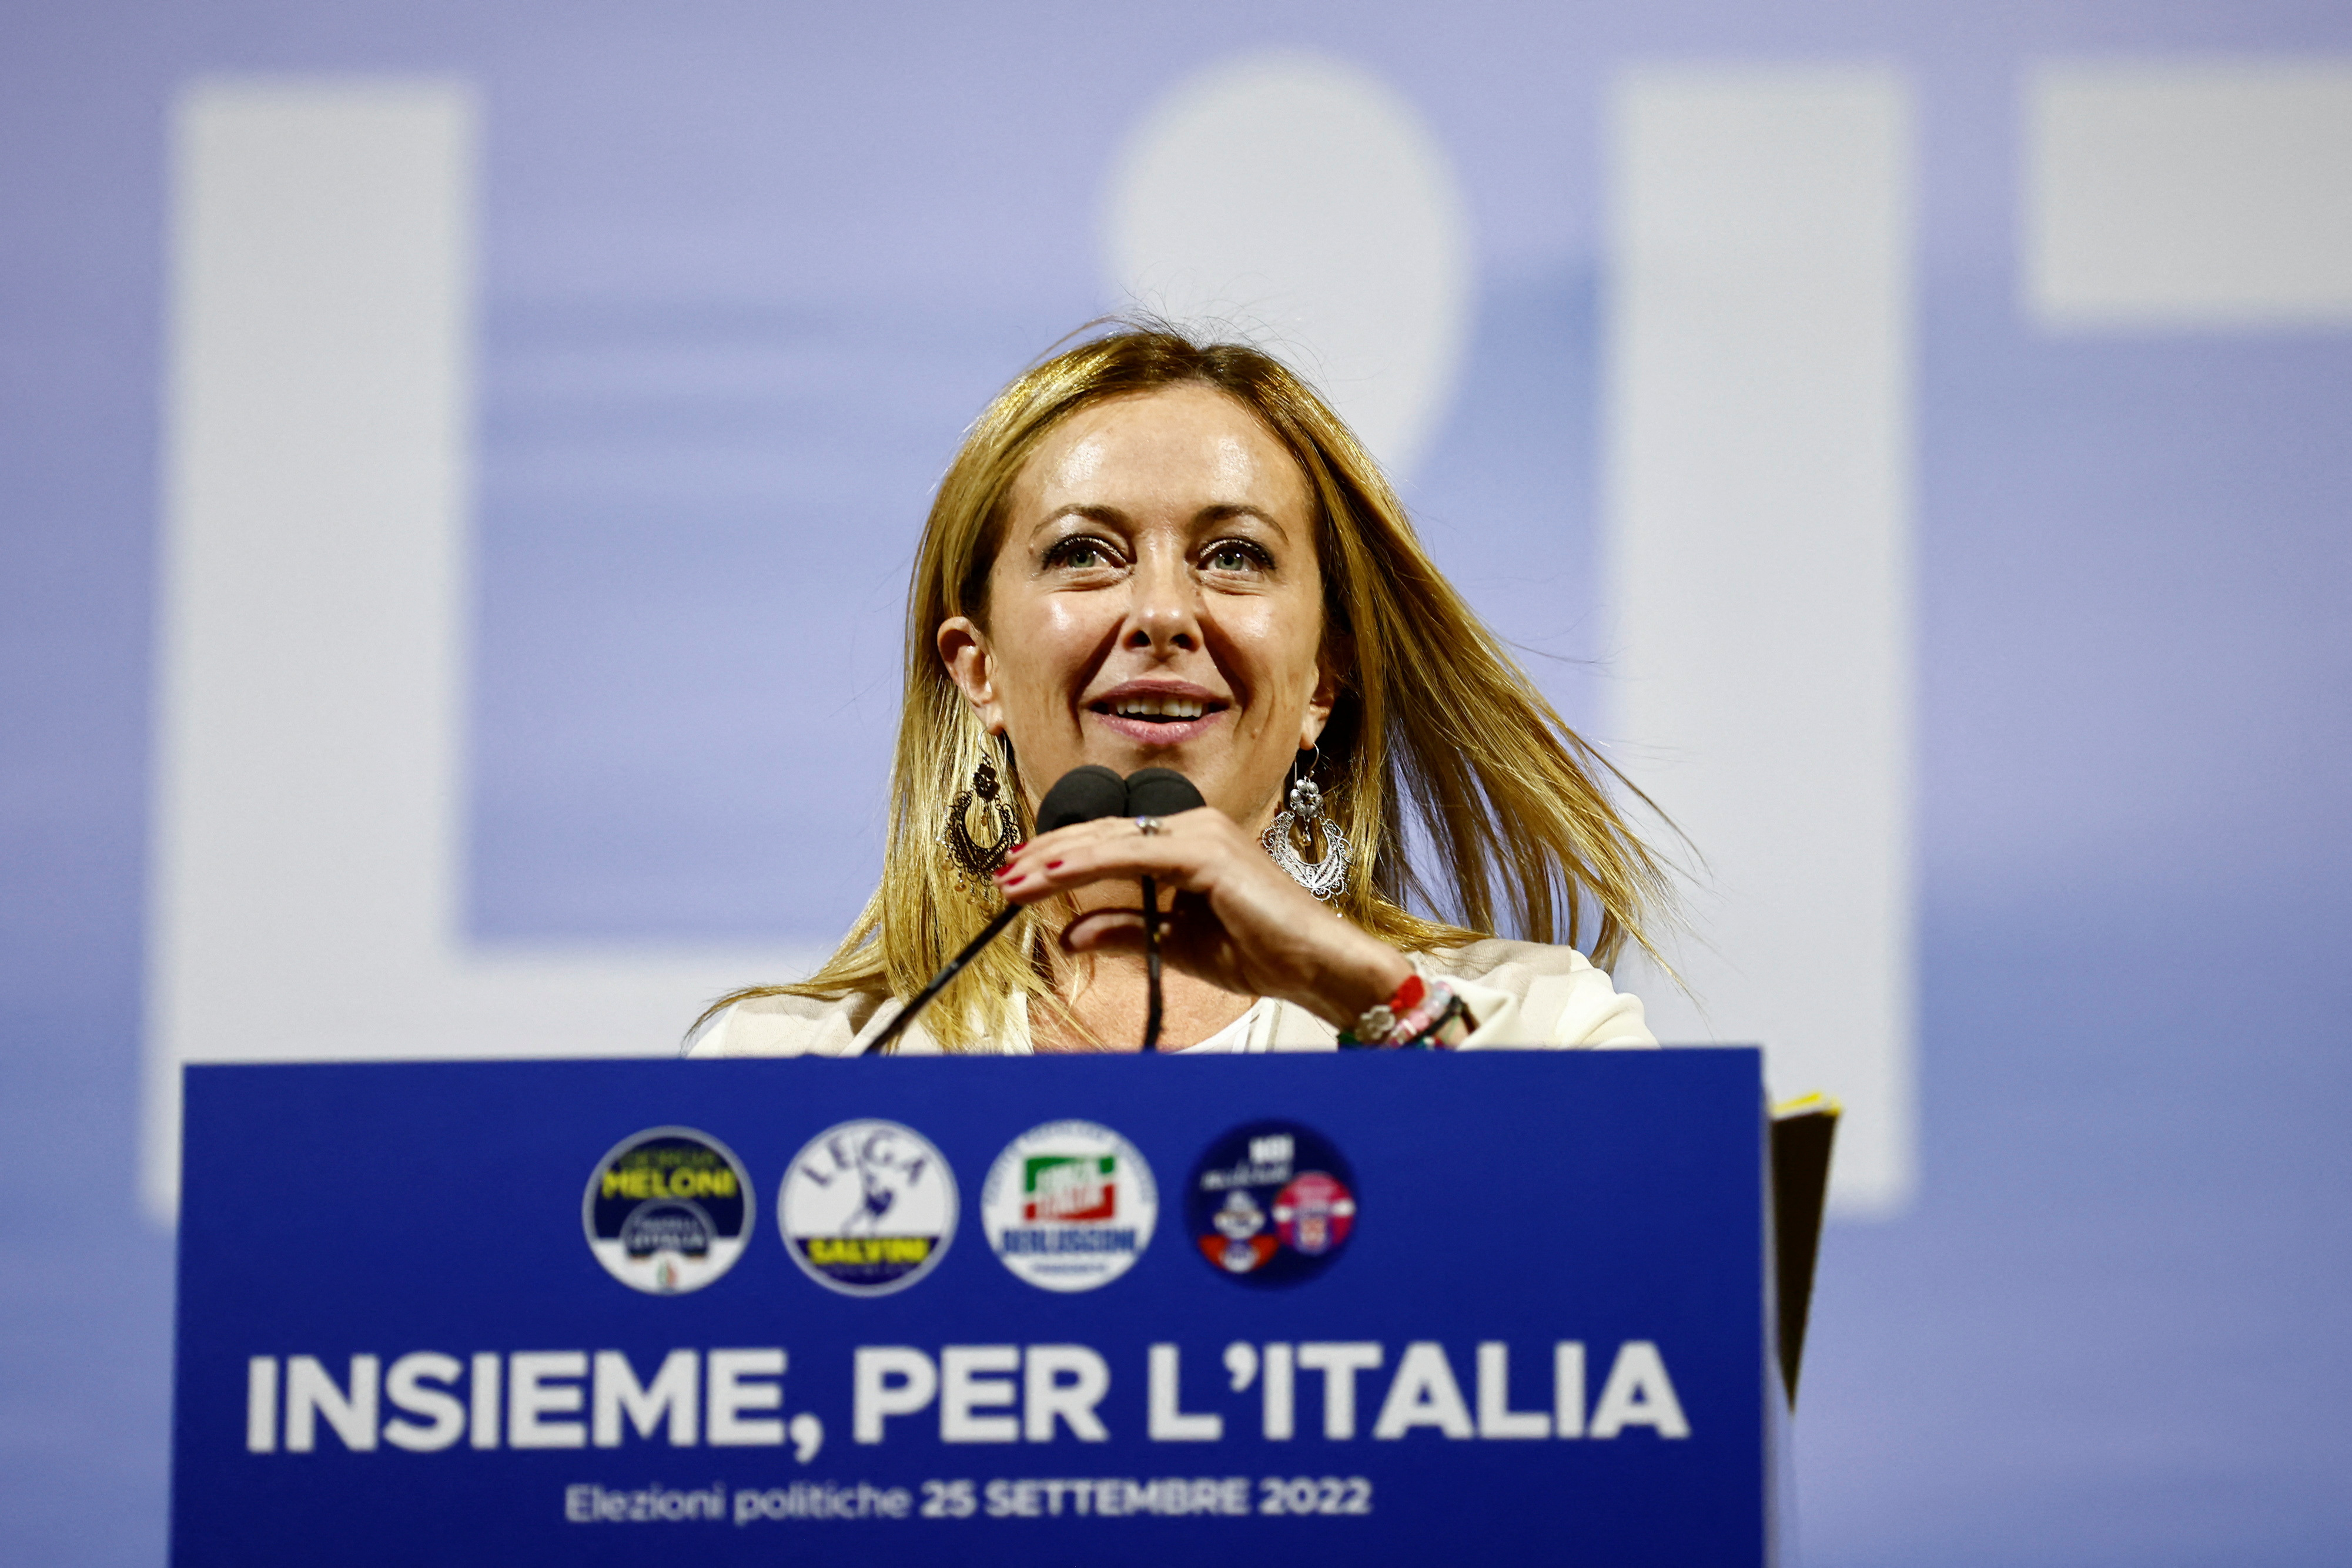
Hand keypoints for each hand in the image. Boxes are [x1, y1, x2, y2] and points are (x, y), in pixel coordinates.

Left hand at [993, 807, 1413, 1029]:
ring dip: (1056, 861)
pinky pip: (1133, 855)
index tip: (1021, 876)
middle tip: (1003, 875)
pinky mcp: (1206, 852)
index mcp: (1189, 841)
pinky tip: (1053, 876)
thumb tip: (1072, 934)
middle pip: (1102, 834)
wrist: (1314, 965)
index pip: (1111, 841)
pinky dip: (1088, 865)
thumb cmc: (1261, 951)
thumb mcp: (1176, 943)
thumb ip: (1126, 930)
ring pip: (1110, 840)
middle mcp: (1194, 825)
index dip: (1062, 858)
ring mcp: (1201, 833)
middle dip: (1048, 856)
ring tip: (1014, 878)